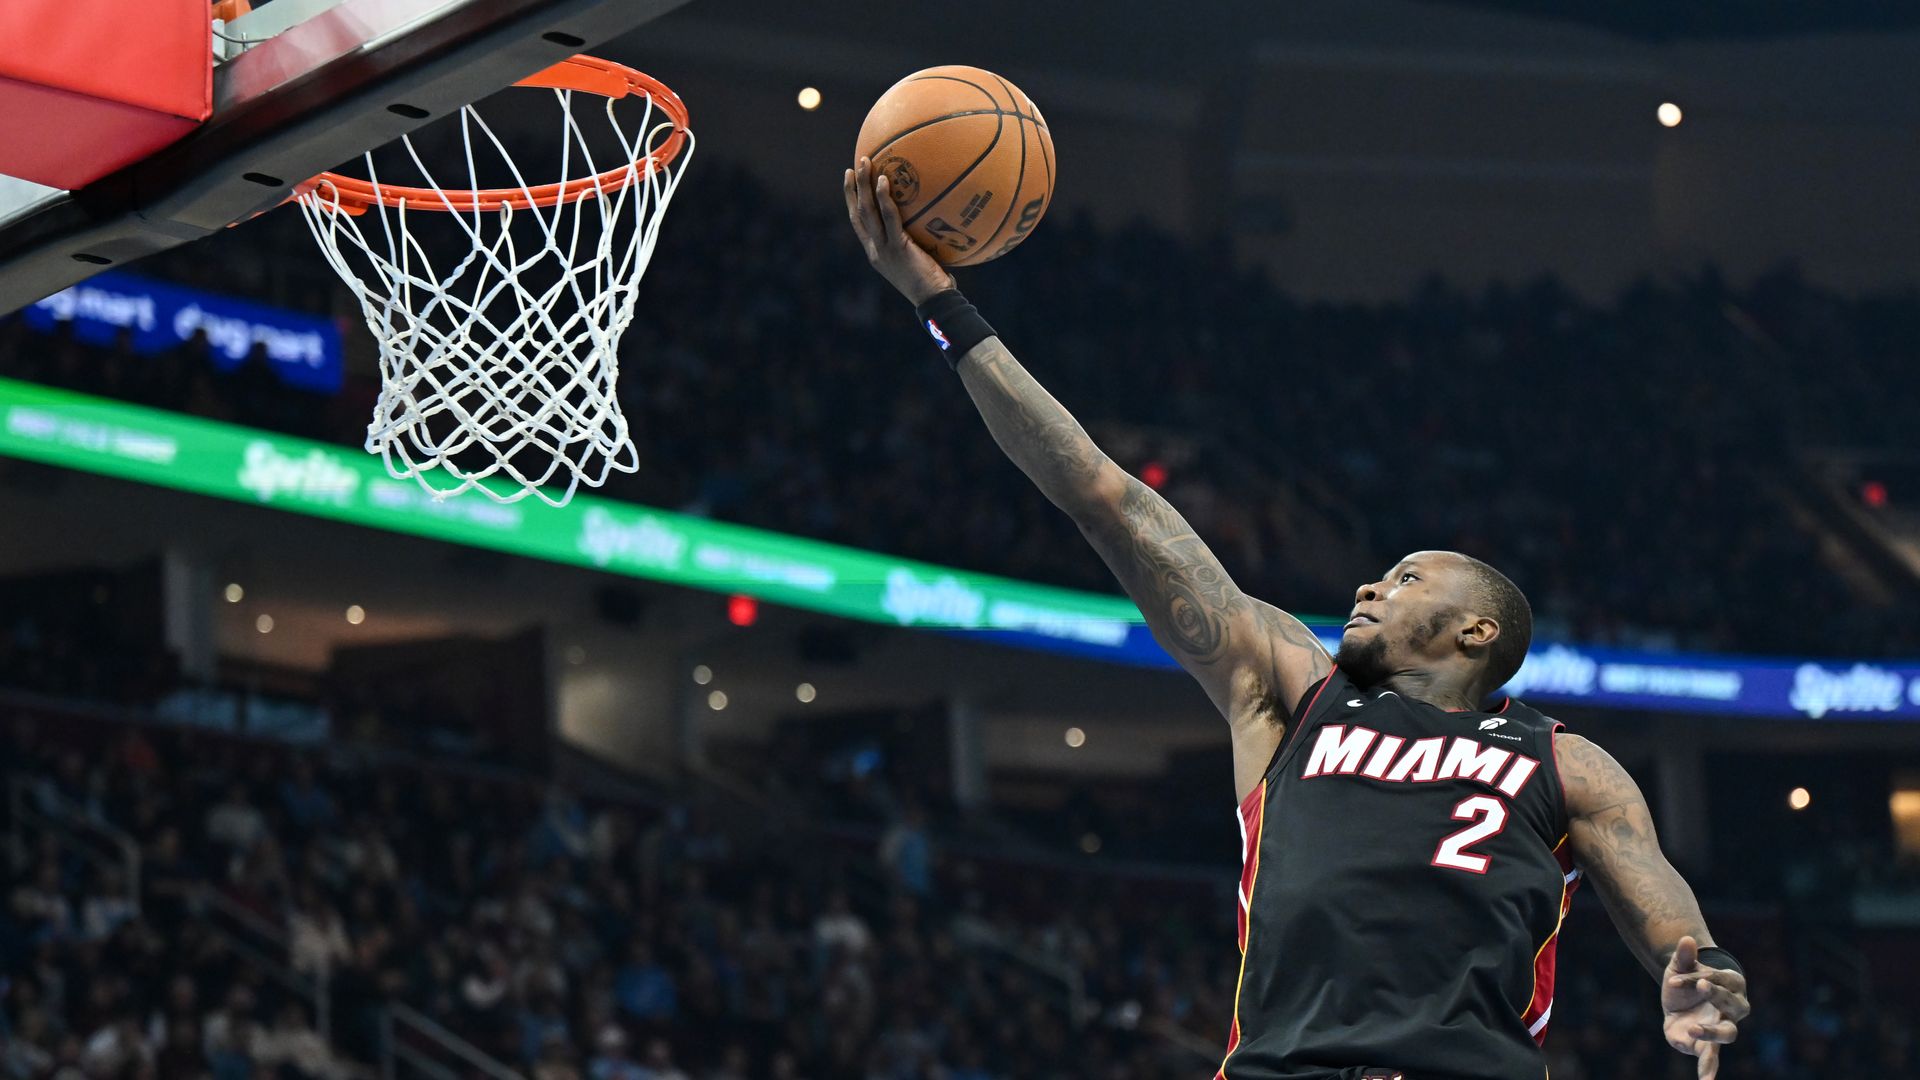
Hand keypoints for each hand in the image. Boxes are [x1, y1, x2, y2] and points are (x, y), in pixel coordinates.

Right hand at [843, 156, 953, 305]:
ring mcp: (883, 249)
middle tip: (855, 166)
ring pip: (867, 212)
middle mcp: (875, 250)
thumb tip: (931, 217)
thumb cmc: (934, 283)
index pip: (858, 223)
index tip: (851, 180)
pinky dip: (884, 199)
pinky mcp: (897, 248)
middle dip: (853, 188)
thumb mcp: (919, 259)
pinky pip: (889, 219)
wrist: (935, 301)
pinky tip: (884, 180)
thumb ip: (917, 240)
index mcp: (876, 253)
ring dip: (863, 186)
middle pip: (857, 214)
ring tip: (865, 163)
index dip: (851, 201)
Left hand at [1660, 936, 1747, 1077]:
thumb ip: (1684, 956)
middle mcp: (1733, 1009)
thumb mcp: (1681, 965)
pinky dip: (1708, 1069)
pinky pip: (1711, 1058)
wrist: (1679, 996)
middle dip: (1716, 995)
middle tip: (1701, 987)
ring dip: (1711, 1032)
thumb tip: (1686, 938)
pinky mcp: (1706, 1044)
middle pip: (1730, 1005)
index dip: (1698, 978)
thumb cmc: (1686, 977)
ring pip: (1726, 1034)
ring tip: (1695, 1031)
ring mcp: (1722, 1027)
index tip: (1674, 978)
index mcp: (1731, 984)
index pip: (1718, 979)